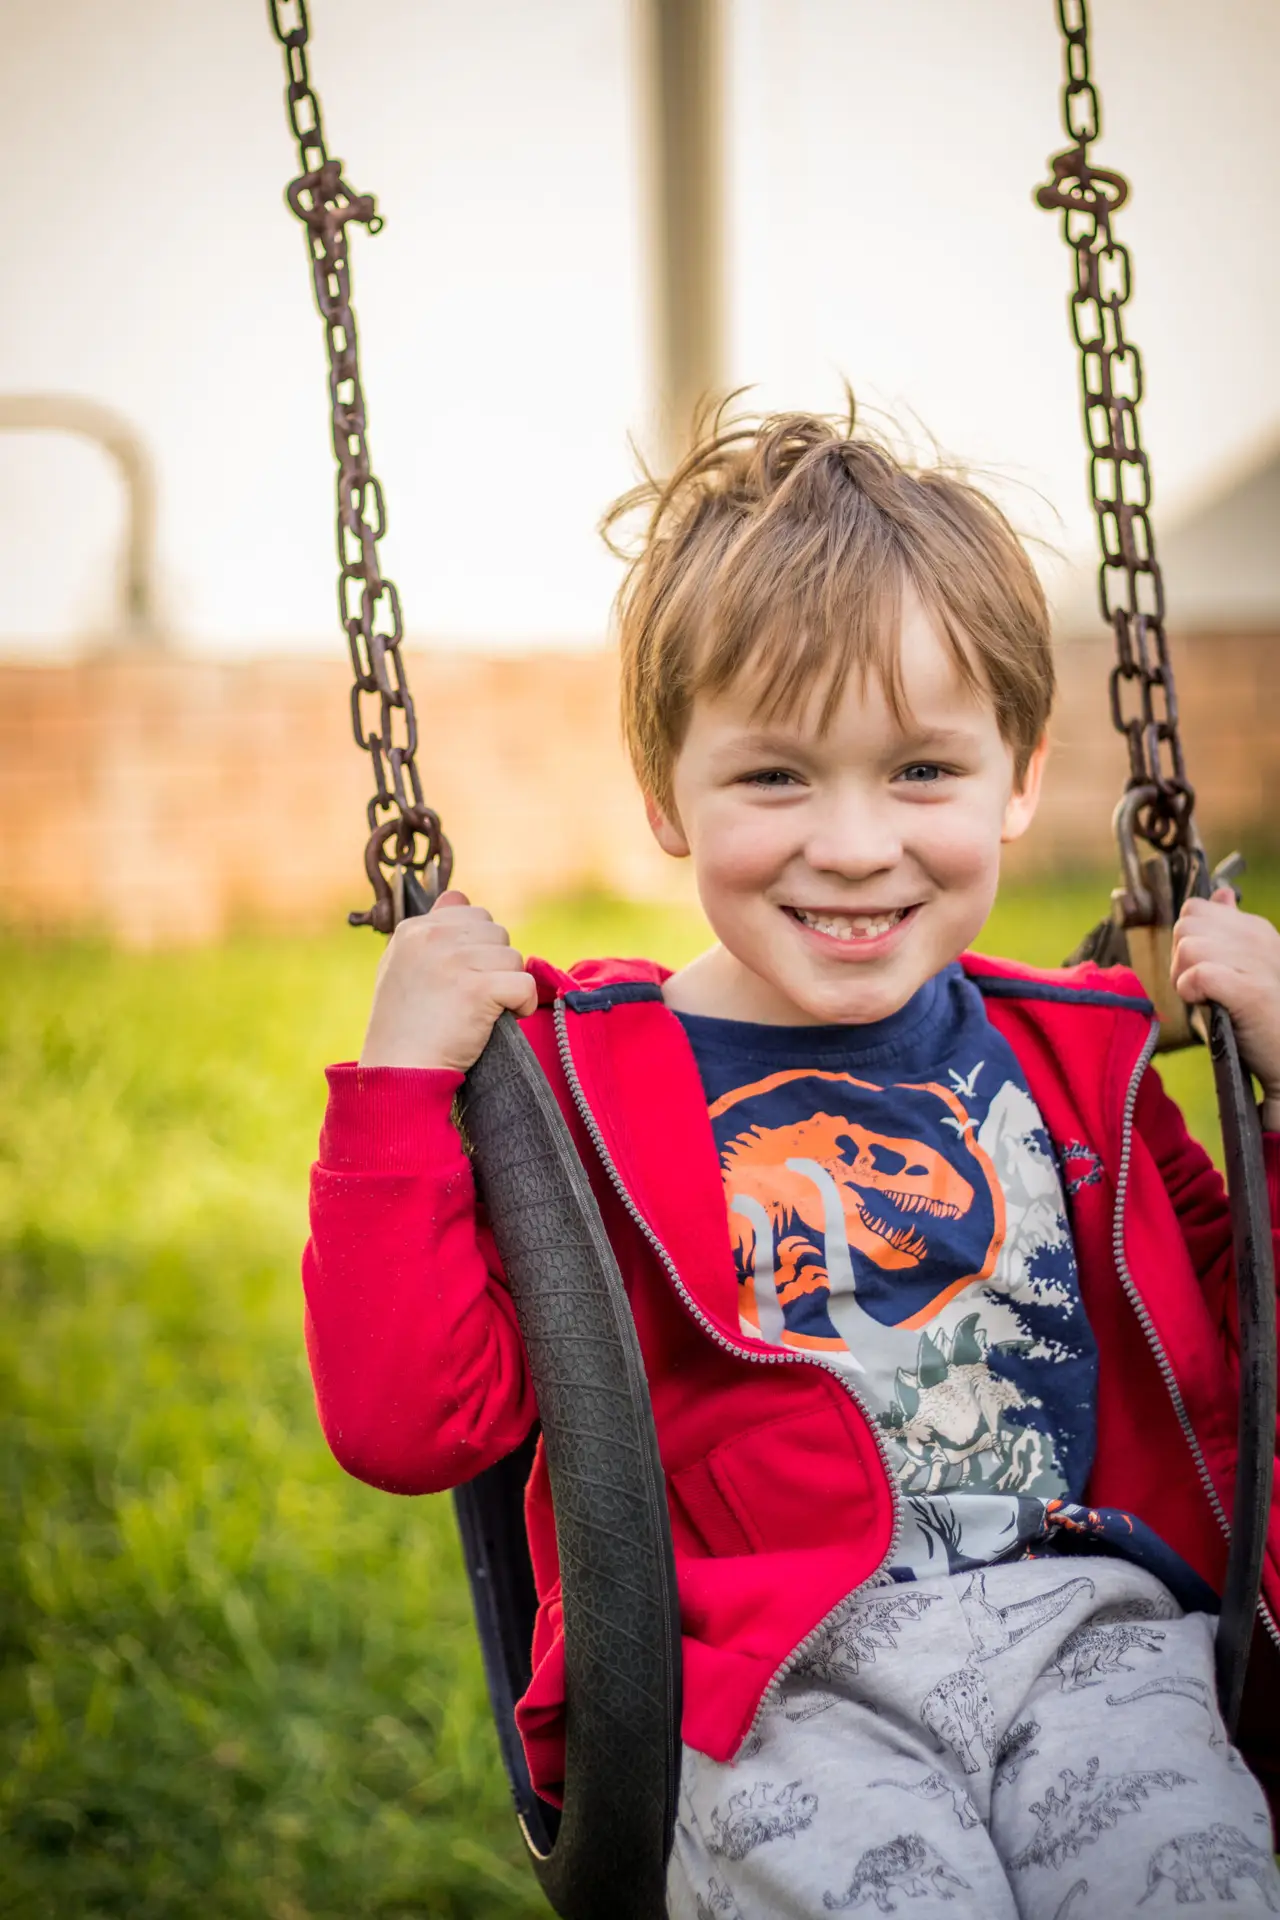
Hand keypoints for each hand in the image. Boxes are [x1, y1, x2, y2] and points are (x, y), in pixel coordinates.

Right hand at [359, 890, 537, 1071]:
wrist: (400, 1070)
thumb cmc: (404, 1026)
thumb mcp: (402, 965)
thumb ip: (430, 932)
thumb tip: (457, 896)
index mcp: (414, 930)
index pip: (470, 912)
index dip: (478, 946)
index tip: (464, 976)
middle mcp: (433, 938)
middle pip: (496, 933)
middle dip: (495, 964)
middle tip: (476, 997)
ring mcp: (455, 961)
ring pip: (512, 957)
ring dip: (508, 985)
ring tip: (484, 1010)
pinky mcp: (478, 989)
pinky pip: (524, 984)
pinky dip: (523, 1004)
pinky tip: (505, 1018)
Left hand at [1171, 889, 1279, 1129]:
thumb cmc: (1261, 1016)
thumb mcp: (1245, 963)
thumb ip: (1229, 931)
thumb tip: (1221, 894)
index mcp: (1255, 929)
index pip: (1195, 909)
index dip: (1185, 940)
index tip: (1200, 968)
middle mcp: (1257, 939)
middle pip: (1185, 925)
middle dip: (1179, 959)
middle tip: (1201, 987)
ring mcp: (1256, 963)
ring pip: (1188, 947)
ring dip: (1184, 977)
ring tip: (1206, 998)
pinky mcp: (1250, 992)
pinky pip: (1198, 975)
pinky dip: (1192, 992)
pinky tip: (1207, 1004)